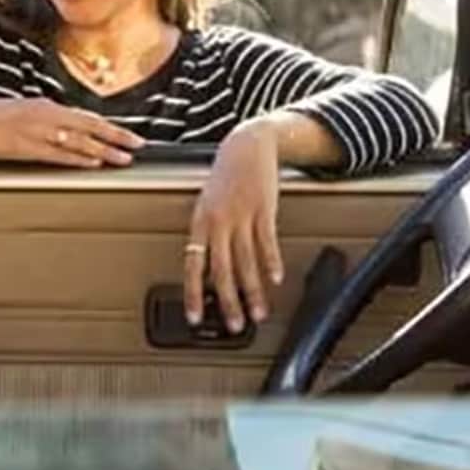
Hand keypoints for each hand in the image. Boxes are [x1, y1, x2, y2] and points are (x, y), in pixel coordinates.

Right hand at [0, 94, 144, 167]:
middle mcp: (46, 115)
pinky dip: (77, 158)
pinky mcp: (25, 146)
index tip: (126, 133)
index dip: (108, 126)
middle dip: (116, 135)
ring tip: (123, 157)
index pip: (85, 117)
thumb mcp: (22, 112)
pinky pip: (57, 153)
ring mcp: (37, 130)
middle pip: (89, 126)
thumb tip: (62, 131)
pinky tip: (93, 162)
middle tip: (138, 144)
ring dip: (104, 149)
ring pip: (79, 140)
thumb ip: (44, 120)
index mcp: (46, 106)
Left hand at [185, 119, 285, 331]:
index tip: (195, 317)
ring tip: (258, 312)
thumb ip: (208, 234)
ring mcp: (242, 215)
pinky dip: (271, 262)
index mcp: (200, 221)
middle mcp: (218, 221)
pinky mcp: (264, 209)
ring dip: (254, 291)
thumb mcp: (208, 203)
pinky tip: (275, 279)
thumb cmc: (225, 177)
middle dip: (228, 301)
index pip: (193, 263)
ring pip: (247, 261)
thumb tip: (207, 269)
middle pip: (222, 269)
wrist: (247, 145)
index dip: (193, 292)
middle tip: (235, 324)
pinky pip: (267, 241)